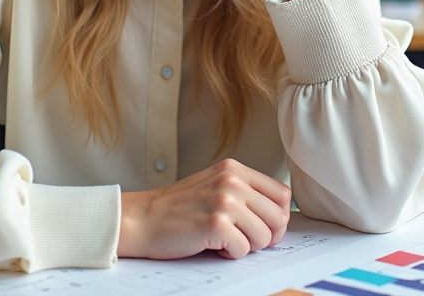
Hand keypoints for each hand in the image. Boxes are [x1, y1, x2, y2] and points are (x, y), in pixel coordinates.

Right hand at [118, 159, 290, 259]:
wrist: (141, 218)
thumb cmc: (177, 208)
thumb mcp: (213, 186)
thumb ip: (244, 192)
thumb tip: (280, 215)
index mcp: (234, 169)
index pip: (282, 193)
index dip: (278, 217)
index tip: (264, 227)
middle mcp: (232, 180)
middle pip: (280, 217)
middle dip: (267, 236)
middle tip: (244, 239)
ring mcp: (224, 201)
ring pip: (265, 236)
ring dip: (247, 246)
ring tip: (224, 240)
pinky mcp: (216, 224)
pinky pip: (244, 250)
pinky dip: (230, 255)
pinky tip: (213, 245)